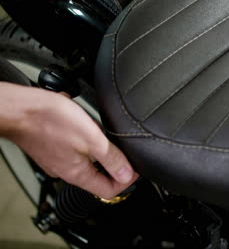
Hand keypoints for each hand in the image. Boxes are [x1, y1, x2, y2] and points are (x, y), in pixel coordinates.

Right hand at [0, 82, 137, 198]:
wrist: (20, 108)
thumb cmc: (51, 121)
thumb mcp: (92, 139)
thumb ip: (112, 159)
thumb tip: (127, 175)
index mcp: (78, 174)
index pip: (108, 191)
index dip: (127, 181)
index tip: (136, 169)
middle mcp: (67, 171)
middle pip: (99, 178)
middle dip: (116, 167)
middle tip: (127, 154)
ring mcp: (58, 160)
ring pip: (87, 163)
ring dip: (102, 154)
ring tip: (109, 139)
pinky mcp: (52, 147)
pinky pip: (75, 151)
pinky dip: (87, 144)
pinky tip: (88, 130)